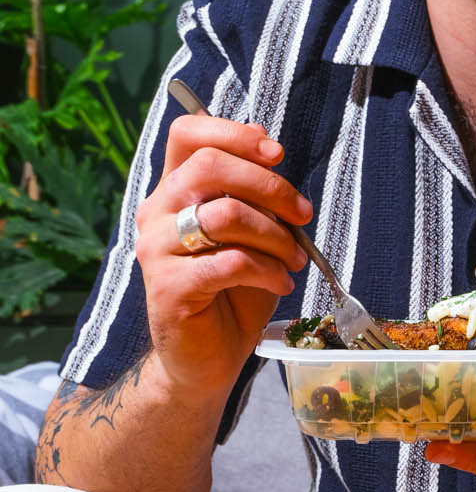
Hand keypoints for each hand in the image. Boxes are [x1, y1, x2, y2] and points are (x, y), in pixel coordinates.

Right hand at [134, 111, 311, 400]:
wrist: (204, 359)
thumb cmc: (232, 291)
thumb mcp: (250, 234)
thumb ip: (252, 193)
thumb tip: (269, 145)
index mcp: (173, 191)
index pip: (187, 134)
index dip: (233, 133)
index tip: (276, 153)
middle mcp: (156, 212)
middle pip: (209, 166)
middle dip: (269, 185)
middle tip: (303, 214)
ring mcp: (156, 250)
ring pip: (225, 215)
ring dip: (276, 236)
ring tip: (295, 259)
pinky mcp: (169, 287)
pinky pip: (231, 262)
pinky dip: (268, 270)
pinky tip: (282, 283)